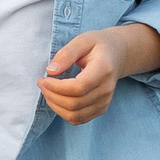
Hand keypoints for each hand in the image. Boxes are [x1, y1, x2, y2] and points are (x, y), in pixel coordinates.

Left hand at [37, 24, 159, 124]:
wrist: (117, 55)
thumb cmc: (98, 46)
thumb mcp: (82, 40)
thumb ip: (66, 54)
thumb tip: (50, 72)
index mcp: (103, 70)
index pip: (79, 88)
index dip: (57, 87)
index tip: (44, 79)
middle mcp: (106, 89)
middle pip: (74, 104)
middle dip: (52, 96)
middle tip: (42, 83)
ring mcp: (105, 102)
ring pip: (75, 115)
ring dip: (55, 106)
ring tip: (47, 91)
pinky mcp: (101, 109)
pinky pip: (78, 119)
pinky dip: (63, 112)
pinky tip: (57, 99)